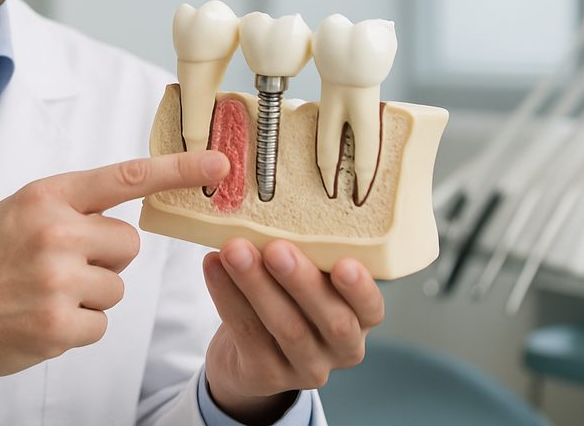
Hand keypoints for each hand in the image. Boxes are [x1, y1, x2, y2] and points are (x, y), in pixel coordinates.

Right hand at [0, 150, 230, 397]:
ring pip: (118, 286)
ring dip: (91, 295)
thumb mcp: (19, 211)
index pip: (125, 176)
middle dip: (104, 257)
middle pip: (128, 243)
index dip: (178, 170)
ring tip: (44, 293)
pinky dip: (79, 326)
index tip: (219, 164)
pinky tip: (42, 318)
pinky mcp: (59, 326)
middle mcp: (54, 232)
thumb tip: (128, 209)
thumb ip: (71, 205)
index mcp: (45, 196)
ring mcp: (56, 281)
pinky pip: (102, 322)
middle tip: (60, 266)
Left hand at [202, 240, 383, 424]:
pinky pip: (247, 334)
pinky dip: (227, 296)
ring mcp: (306, 368)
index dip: (361, 289)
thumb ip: (306, 256)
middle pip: (331, 320)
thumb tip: (275, 208)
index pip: (371, 308)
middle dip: (301, 281)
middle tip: (275, 248)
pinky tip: (212, 266)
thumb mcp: (306, 279)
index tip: (344, 263)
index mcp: (360, 319)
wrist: (247, 355)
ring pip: (286, 327)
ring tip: (234, 251)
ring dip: (257, 285)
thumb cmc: (287, 299)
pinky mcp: (267, 375)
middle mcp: (341, 348)